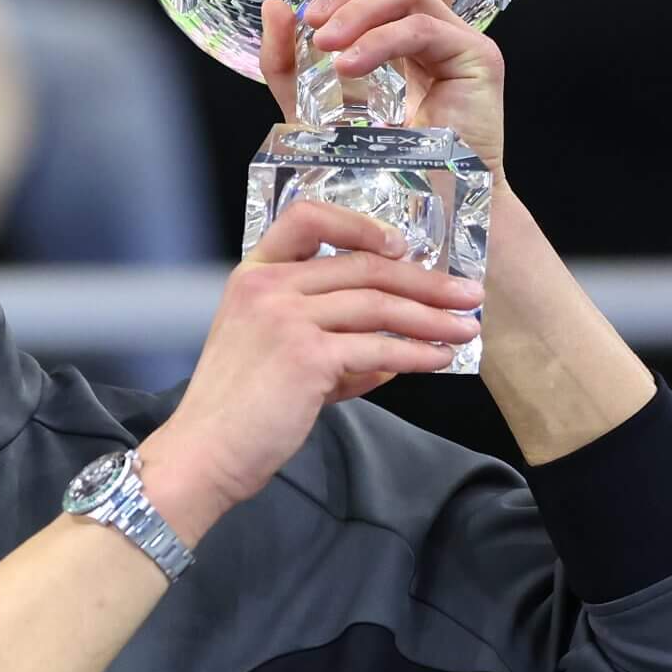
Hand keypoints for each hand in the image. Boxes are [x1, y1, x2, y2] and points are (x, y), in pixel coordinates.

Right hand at [141, 199, 483, 538]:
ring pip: (378, 304)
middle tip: (466, 293)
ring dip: (432, 317)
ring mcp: (285, 318)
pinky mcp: (306, 355)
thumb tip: (389, 354)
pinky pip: (378, 347)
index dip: (359, 225)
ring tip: (466, 328)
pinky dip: (416, 354)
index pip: (307, 220)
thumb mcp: (272, 356)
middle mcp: (268, 287)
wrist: (205, 452)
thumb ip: (327, 345)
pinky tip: (438, 360)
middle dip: (424, 280)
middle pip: (363, 266)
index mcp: (254, 276)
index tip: (399, 244)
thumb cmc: (235, 411)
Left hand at [262, 0, 507, 184]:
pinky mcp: (478, 59)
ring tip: (326, 46)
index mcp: (411, 31)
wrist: (424, 211)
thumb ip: (290, 62)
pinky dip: (379, 40)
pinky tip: (348, 66)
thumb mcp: (314, 106)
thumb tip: (275, 5)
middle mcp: (441, 29)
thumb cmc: (377, 164)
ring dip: (358, 7)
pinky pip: (422, 27)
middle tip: (313, 18)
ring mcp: (463, 41)